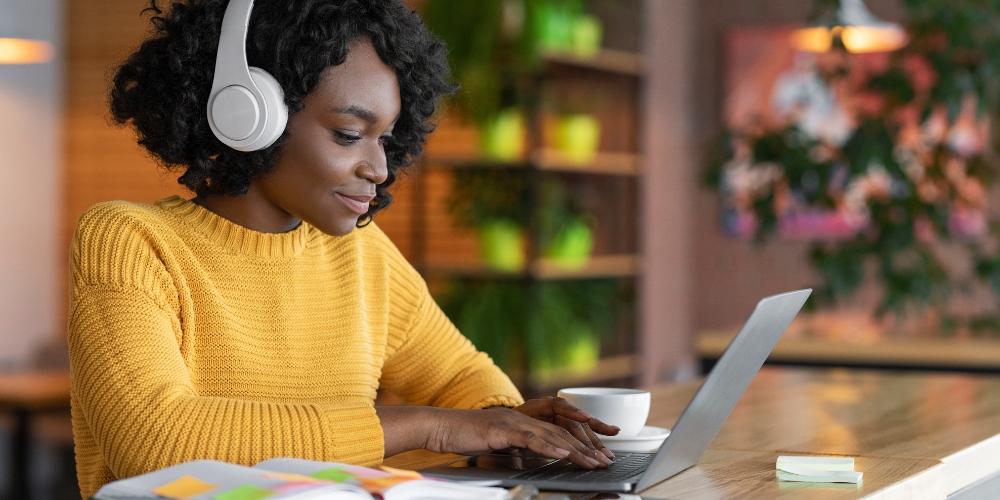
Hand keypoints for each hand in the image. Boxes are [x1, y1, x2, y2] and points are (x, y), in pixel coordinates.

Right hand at [420, 406, 612, 468]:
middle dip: (587, 447)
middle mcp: (522, 416)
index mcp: (523, 420)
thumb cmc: (463, 437)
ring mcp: (513, 421)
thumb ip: (516, 449)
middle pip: (561, 431)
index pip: (558, 430)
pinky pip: (530, 438)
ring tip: (593, 461)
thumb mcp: (496, 445)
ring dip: (575, 449)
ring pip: (551, 435)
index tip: (598, 454)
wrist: (438, 427)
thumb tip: (532, 460)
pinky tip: (563, 454)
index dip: (581, 442)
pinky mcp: (502, 429)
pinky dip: (549, 447)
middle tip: (606, 460)